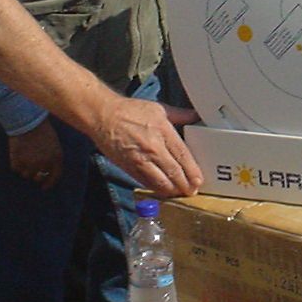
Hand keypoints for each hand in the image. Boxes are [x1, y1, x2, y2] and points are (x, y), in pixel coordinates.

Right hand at [8, 119, 63, 188]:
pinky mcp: (18, 162)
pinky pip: (15, 168)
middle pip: (38, 178)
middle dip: (35, 175)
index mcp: (56, 158)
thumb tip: (45, 172)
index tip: (44, 187)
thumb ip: (52, 158)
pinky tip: (17, 154)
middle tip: (31, 169)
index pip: (55, 177)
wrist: (27, 120)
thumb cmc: (42, 129)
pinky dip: (15, 163)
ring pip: (25, 174)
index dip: (49, 183)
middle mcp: (44, 164)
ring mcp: (30, 164)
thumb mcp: (53, 143)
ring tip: (24, 156)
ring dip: (24, 169)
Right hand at [87, 96, 202, 197]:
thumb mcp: (158, 108)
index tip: (199, 181)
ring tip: (178, 193)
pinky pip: (145, 183)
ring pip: (160, 182)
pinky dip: (155, 188)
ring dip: (171, 190)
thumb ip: (179, 114)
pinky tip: (161, 189)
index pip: (183, 156)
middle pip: (174, 173)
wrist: (103, 116)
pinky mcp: (129, 168)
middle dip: (184, 185)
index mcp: (163, 131)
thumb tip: (194, 116)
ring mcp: (140, 160)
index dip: (193, 172)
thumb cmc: (129, 111)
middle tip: (191, 191)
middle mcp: (153, 148)